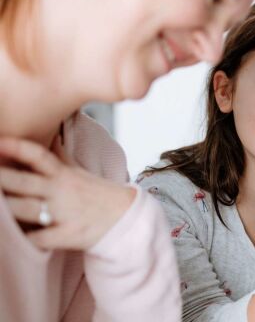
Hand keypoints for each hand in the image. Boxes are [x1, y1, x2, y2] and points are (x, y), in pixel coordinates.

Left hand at [0, 137, 134, 249]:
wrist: (125, 217)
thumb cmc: (97, 193)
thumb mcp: (78, 171)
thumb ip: (58, 156)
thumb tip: (49, 133)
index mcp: (63, 174)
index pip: (39, 155)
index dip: (17, 147)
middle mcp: (61, 191)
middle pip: (24, 182)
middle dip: (1, 179)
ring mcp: (64, 213)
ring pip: (26, 209)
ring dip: (7, 208)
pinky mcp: (69, 235)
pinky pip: (40, 239)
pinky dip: (27, 239)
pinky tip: (14, 238)